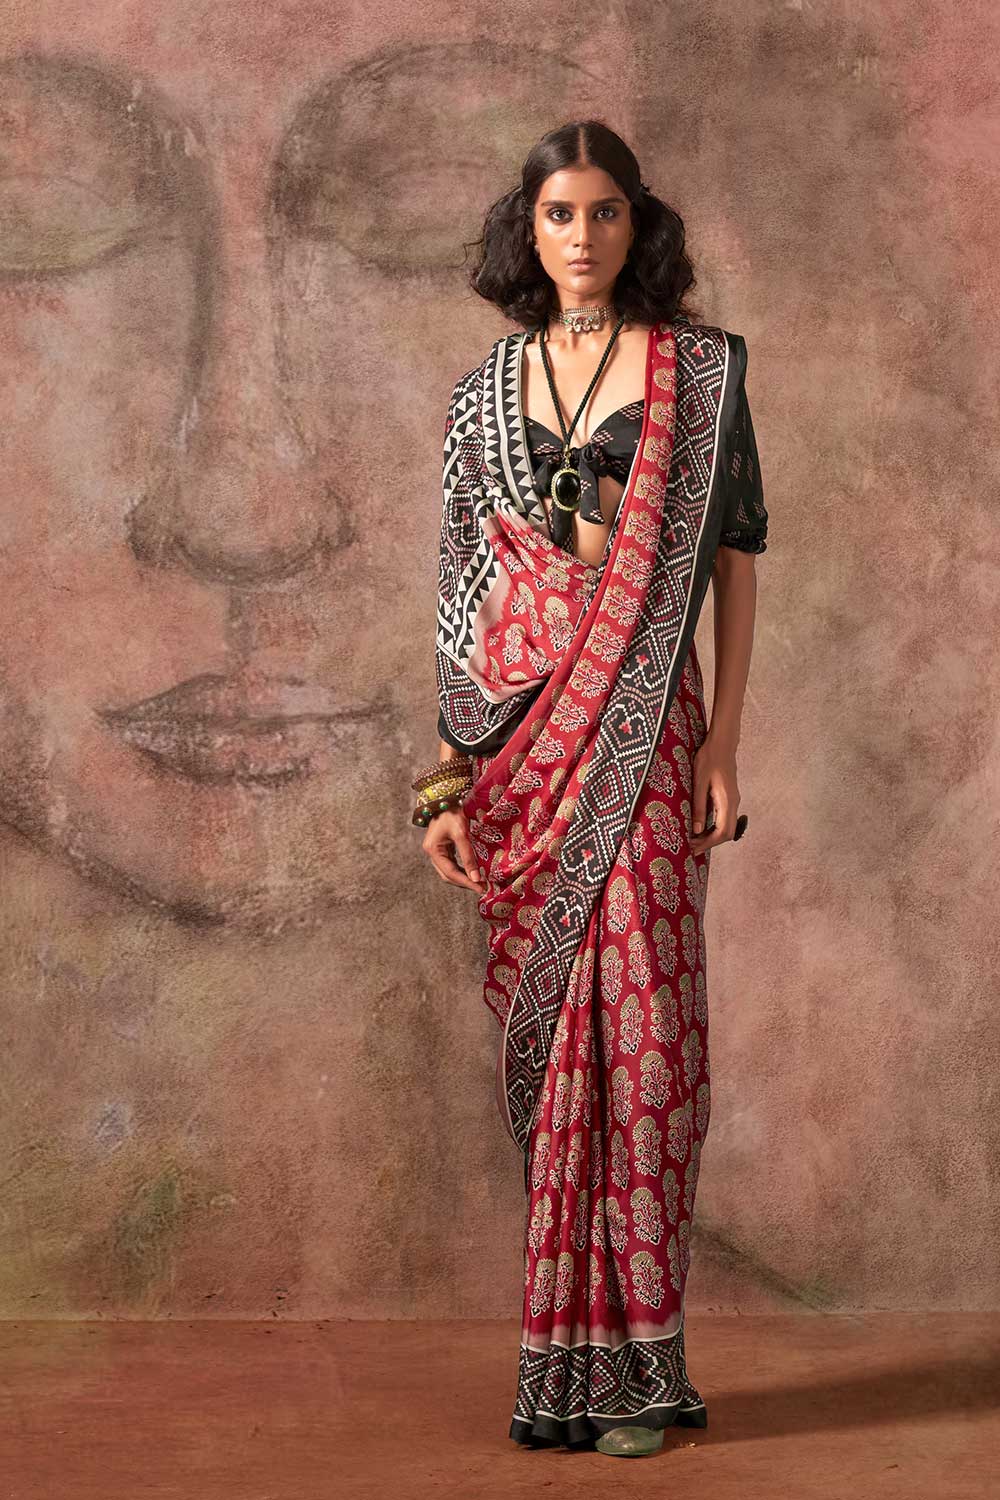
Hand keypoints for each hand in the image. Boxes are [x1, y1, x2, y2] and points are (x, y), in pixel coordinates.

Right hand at [421, 808, 487, 893]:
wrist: (448, 796)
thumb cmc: (453, 812)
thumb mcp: (462, 834)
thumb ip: (468, 856)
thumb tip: (476, 878)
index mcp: (433, 849)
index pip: (450, 872)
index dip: (466, 882)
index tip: (481, 888)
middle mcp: (431, 852)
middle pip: (447, 875)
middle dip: (465, 883)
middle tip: (482, 888)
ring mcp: (436, 850)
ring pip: (449, 871)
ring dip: (463, 878)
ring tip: (479, 883)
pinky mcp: (442, 847)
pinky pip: (451, 863)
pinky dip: (461, 870)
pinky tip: (472, 872)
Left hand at [689, 737, 740, 855]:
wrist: (722, 744)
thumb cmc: (709, 759)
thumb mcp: (699, 782)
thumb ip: (699, 806)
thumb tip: (696, 830)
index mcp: (726, 801)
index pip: (722, 832)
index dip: (708, 843)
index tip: (693, 847)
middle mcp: (733, 803)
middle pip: (727, 834)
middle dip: (710, 843)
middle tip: (693, 847)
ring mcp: (733, 800)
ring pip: (727, 827)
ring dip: (712, 836)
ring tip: (695, 839)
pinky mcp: (729, 797)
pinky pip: (725, 818)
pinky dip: (715, 827)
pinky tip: (702, 826)